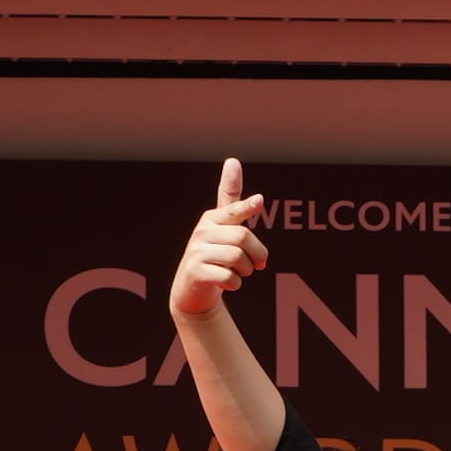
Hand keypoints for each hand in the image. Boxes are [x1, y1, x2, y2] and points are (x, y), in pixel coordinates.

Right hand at [168, 158, 266, 322]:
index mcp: (212, 218)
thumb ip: (232, 201)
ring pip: (237, 258)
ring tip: (239, 273)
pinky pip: (228, 277)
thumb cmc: (213, 254)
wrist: (192, 289)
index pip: (232, 210)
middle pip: (243, 237)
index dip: (246, 207)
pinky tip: (229, 283)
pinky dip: (236, 284)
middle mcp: (202, 231)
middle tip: (257, 264)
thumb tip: (232, 160)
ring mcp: (196, 251)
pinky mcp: (195, 271)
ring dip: (246, 270)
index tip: (259, 201)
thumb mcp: (222, 227)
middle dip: (257, 254)